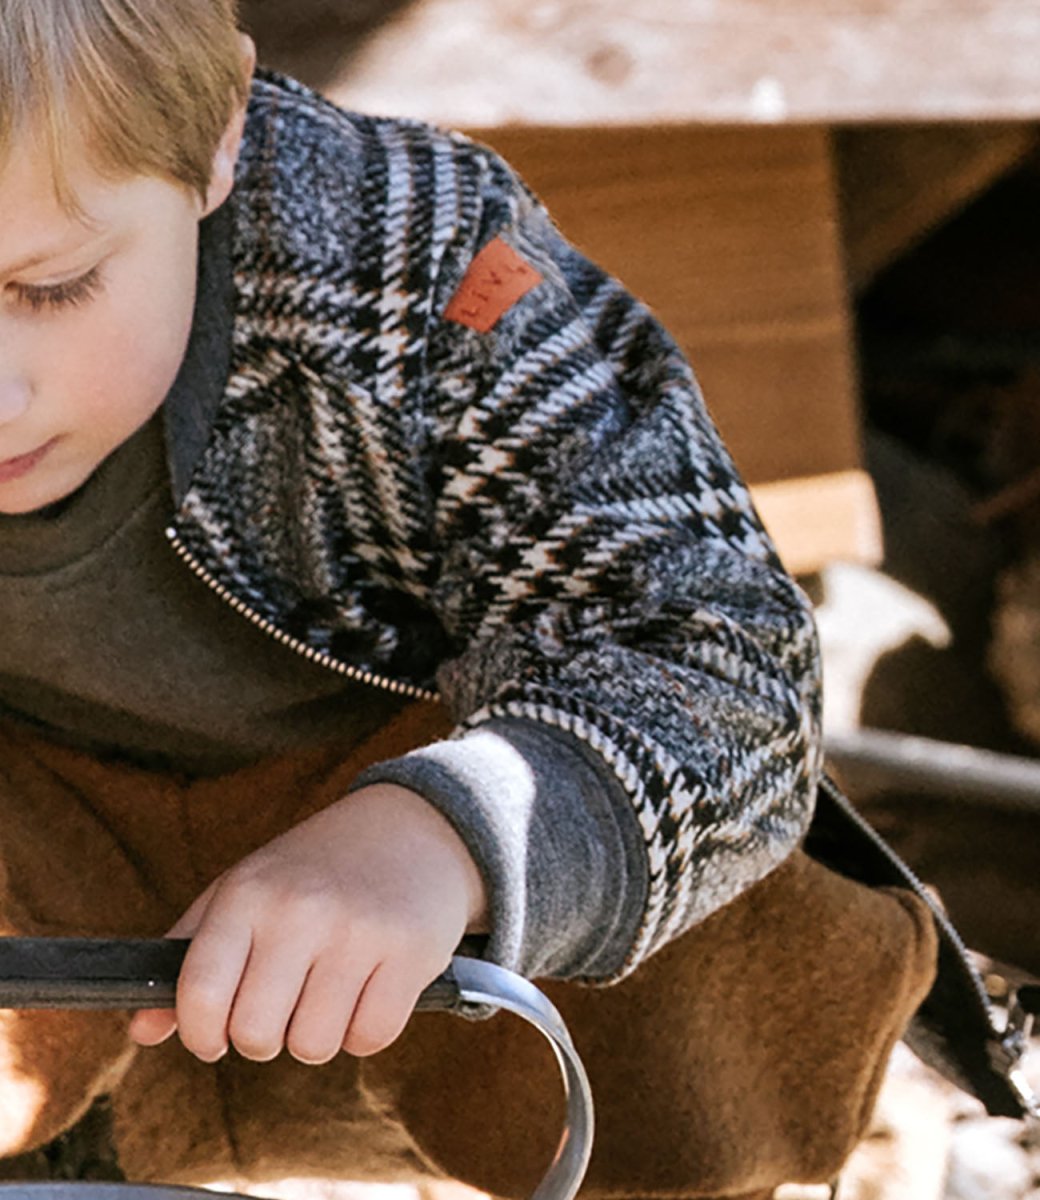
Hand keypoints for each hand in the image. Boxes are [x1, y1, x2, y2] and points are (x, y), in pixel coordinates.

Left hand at [128, 783, 486, 1063]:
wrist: (412, 829)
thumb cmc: (315, 870)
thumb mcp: (244, 892)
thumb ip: (189, 959)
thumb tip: (142, 1032)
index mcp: (248, 893)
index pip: (199, 993)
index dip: (200, 1034)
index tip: (214, 1036)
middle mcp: (300, 909)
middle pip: (256, 1034)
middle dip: (265, 1037)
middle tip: (284, 1005)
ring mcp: (358, 931)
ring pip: (314, 1045)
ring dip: (318, 1035)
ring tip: (328, 992)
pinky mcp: (410, 952)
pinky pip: (370, 1038)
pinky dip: (365, 1029)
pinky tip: (368, 990)